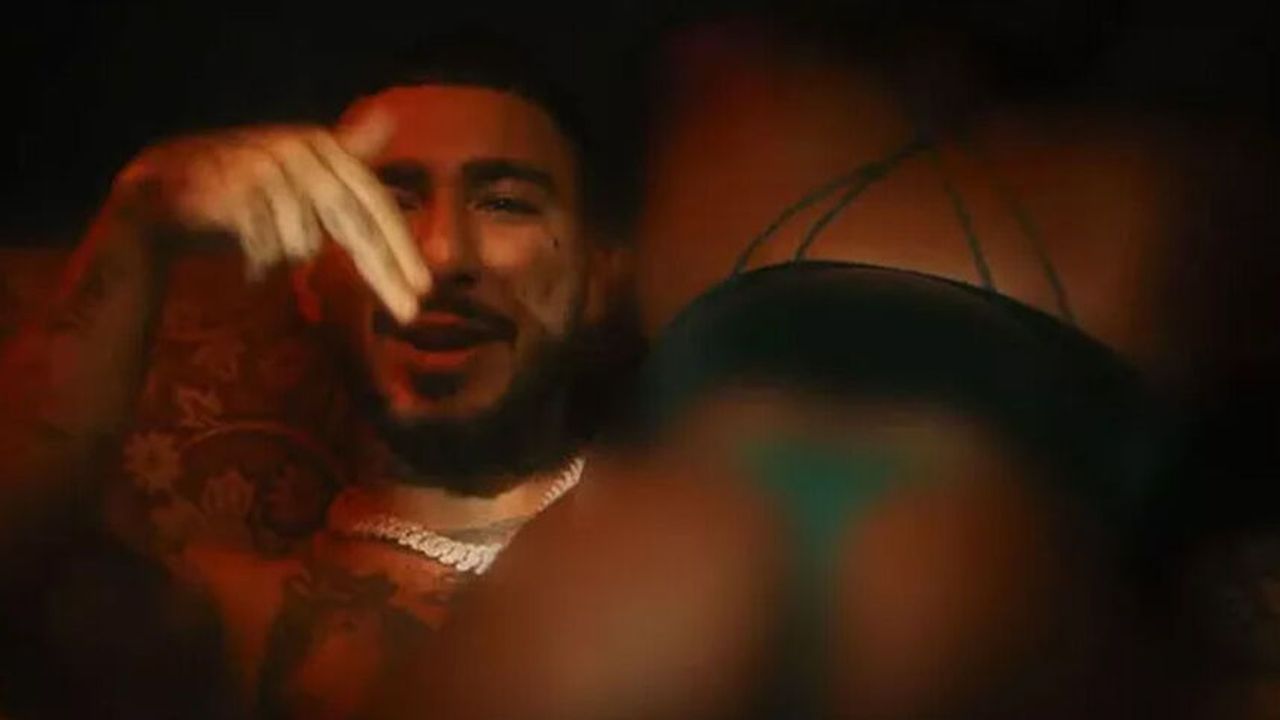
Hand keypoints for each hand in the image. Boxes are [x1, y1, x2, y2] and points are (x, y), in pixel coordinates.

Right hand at [111, 112, 429, 322]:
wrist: (163, 191)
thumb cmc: (242, 190)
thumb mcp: (298, 173)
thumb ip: (345, 156)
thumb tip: (388, 118)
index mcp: (321, 147)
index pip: (373, 202)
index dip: (400, 245)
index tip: (426, 287)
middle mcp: (299, 152)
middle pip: (353, 224)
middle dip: (384, 272)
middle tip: (411, 312)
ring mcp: (265, 170)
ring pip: (304, 242)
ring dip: (286, 256)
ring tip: (265, 254)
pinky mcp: (234, 193)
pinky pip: (267, 249)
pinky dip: (260, 263)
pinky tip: (246, 263)